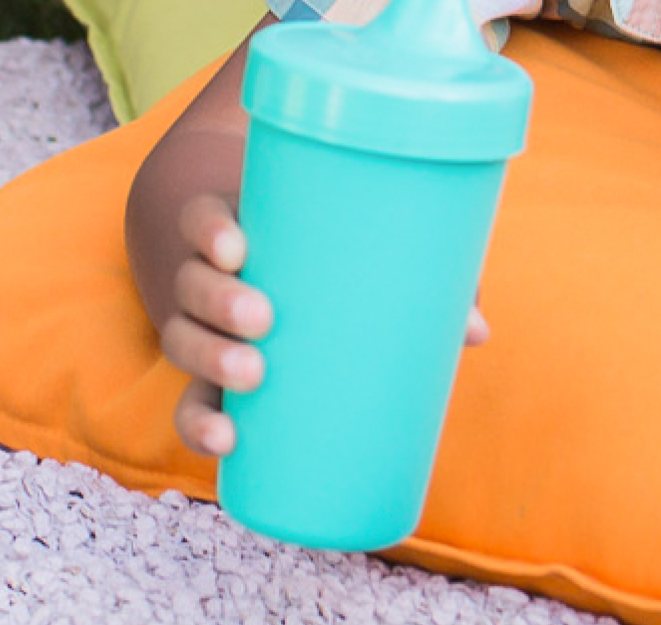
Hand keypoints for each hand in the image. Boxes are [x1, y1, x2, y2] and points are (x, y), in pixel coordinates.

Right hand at [161, 197, 491, 457]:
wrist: (296, 301)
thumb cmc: (338, 265)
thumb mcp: (368, 260)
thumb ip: (423, 281)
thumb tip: (477, 331)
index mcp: (244, 231)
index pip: (202, 220)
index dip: (209, 231)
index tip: (238, 246)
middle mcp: (211, 279)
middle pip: (192, 285)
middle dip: (219, 302)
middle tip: (264, 318)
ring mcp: (205, 332)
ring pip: (183, 340)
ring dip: (210, 360)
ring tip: (253, 376)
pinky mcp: (210, 382)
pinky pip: (191, 404)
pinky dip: (201, 425)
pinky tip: (227, 442)